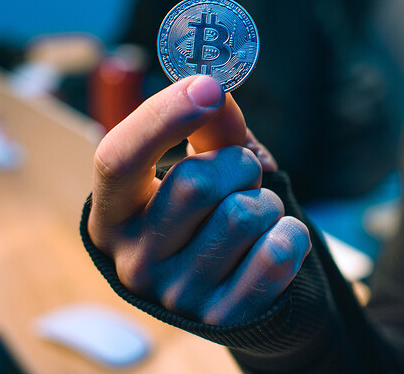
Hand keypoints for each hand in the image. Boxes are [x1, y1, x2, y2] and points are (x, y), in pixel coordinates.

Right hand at [88, 75, 310, 324]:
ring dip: (266, 203)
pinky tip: (272, 241)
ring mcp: (176, 295)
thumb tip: (214, 88)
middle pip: (196, 182)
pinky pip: (278, 252)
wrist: (233, 287)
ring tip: (253, 215)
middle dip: (238, 166)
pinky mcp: (222, 318)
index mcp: (113, 213)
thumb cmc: (210, 213)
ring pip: (245, 215)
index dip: (162, 116)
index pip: (117, 159)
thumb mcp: (202, 165)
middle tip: (241, 178)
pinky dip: (290, 234)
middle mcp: (133, 261)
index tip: (205, 86)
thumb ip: (209, 126)